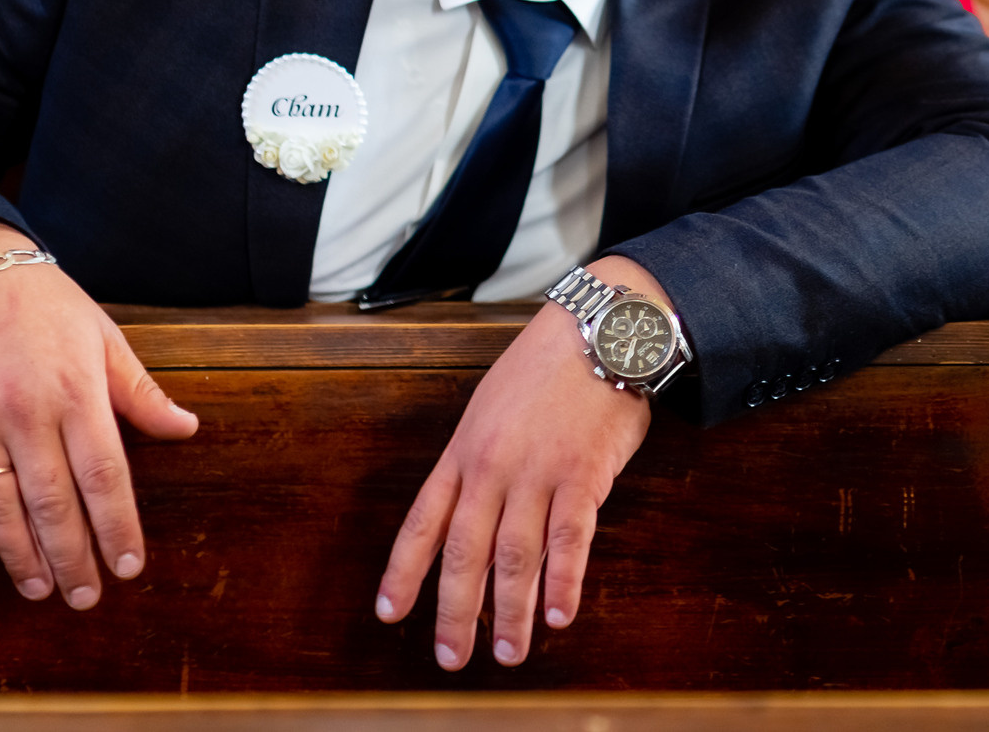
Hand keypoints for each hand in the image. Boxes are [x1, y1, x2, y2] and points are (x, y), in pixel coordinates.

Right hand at [0, 220, 198, 607]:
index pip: (104, 476)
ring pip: (2, 508)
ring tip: (43, 588)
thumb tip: (186, 429)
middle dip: (73, 556)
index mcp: (76, 393)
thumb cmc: (46, 306)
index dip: (117, 527)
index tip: (129, 566)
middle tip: (87, 597)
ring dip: (23, 555)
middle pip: (53, 503)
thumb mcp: (104, 338)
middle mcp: (26, 415)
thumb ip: (140, 392)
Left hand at [374, 255, 666, 668]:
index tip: (391, 613)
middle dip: (455, 613)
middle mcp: (491, 468)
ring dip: (510, 613)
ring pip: (515, 557)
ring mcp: (537, 473)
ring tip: (509, 652)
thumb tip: (477, 514)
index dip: (404, 573)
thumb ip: (479, 460)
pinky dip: (563, 583)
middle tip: (451, 658)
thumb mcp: (492, 406)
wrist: (597, 331)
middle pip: (464, 553)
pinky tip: (558, 615)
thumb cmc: (547, 366)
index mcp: (463, 451)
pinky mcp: (582, 476)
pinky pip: (570, 540)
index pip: (423, 522)